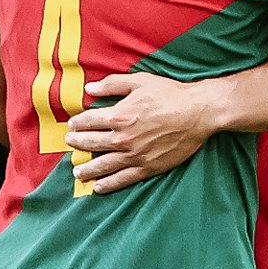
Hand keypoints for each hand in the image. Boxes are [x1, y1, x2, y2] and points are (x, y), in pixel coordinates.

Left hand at [63, 72, 223, 191]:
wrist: (197, 113)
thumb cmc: (170, 94)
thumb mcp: (140, 81)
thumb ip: (112, 84)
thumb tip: (89, 88)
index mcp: (119, 115)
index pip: (89, 121)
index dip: (77, 123)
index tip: (72, 126)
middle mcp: (123, 138)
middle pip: (91, 143)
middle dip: (77, 144)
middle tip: (70, 144)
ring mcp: (134, 155)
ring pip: (103, 165)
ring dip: (87, 169)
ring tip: (77, 172)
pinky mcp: (147, 167)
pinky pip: (122, 179)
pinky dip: (108, 184)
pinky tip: (98, 187)